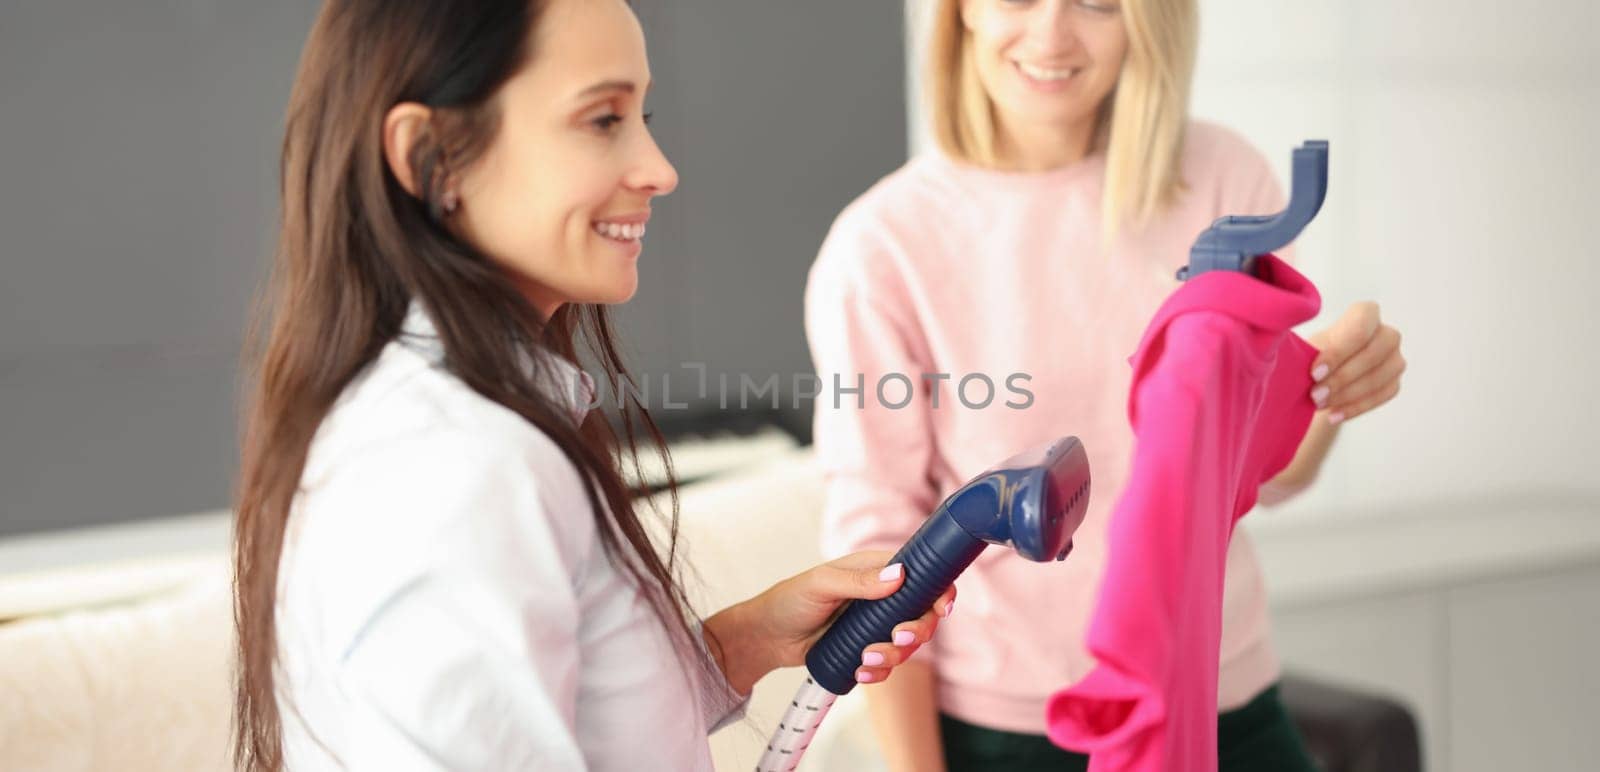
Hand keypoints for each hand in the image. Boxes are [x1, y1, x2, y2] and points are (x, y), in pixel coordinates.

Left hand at [705, 550, 954, 694]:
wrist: (768, 638)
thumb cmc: (789, 600)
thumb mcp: (821, 584)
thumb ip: (858, 581)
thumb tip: (898, 576)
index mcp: (875, 571)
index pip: (921, 575)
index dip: (939, 590)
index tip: (942, 608)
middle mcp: (882, 597)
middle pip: (922, 614)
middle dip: (916, 631)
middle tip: (898, 637)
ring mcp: (875, 625)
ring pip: (906, 644)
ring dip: (893, 655)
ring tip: (865, 659)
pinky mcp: (866, 649)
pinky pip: (887, 665)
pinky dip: (878, 672)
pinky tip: (859, 672)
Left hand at [1305, 301, 1405, 424]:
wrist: (1320, 378)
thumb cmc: (1312, 356)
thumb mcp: (1304, 347)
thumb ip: (1307, 348)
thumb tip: (1300, 355)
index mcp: (1365, 314)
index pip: (1361, 324)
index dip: (1339, 350)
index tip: (1314, 372)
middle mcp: (1386, 334)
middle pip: (1372, 354)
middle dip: (1341, 378)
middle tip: (1314, 394)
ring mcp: (1394, 359)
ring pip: (1378, 378)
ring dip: (1346, 395)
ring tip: (1319, 405)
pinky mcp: (1394, 383)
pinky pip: (1381, 396)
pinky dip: (1355, 407)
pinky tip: (1334, 414)